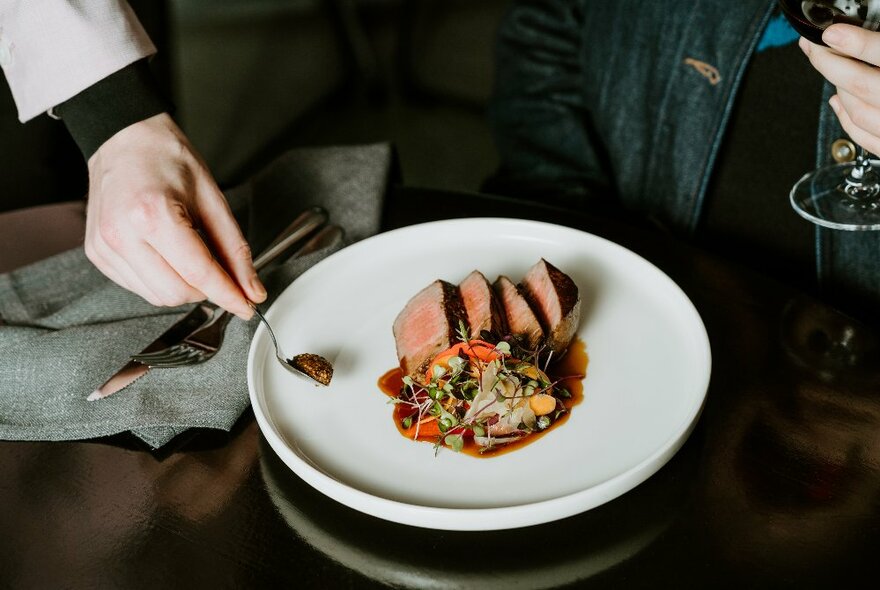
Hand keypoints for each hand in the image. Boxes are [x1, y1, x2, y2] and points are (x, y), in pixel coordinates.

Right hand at [84, 113, 265, 319]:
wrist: (125, 139)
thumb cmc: (167, 160)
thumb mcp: (213, 200)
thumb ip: (235, 250)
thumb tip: (251, 290)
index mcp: (153, 215)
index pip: (199, 273)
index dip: (228, 295)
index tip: (247, 306)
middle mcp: (122, 234)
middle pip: (176, 293)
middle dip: (205, 290)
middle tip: (218, 269)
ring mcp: (105, 246)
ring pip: (157, 296)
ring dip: (183, 287)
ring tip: (188, 253)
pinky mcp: (97, 253)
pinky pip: (138, 287)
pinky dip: (161, 279)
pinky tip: (166, 254)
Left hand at [800, 24, 879, 153]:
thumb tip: (860, 33)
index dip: (857, 44)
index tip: (831, 34)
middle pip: (861, 84)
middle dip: (830, 64)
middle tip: (815, 48)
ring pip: (858, 111)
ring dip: (839, 88)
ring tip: (833, 69)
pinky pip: (864, 136)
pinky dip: (846, 117)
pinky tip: (837, 101)